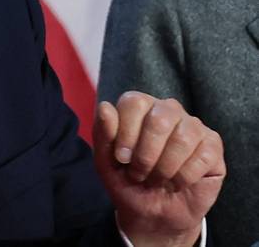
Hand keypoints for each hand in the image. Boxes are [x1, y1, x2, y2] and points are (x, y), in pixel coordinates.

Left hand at [93, 92, 224, 246]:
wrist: (152, 213)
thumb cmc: (126, 181)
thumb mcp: (105, 161)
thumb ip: (103, 134)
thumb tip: (105, 107)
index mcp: (139, 106)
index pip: (134, 102)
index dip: (126, 133)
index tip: (121, 158)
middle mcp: (167, 109)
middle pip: (159, 119)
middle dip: (145, 155)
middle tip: (139, 173)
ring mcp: (193, 125)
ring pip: (183, 138)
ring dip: (164, 168)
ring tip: (157, 180)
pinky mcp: (212, 145)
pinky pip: (202, 156)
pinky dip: (184, 177)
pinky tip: (177, 183)